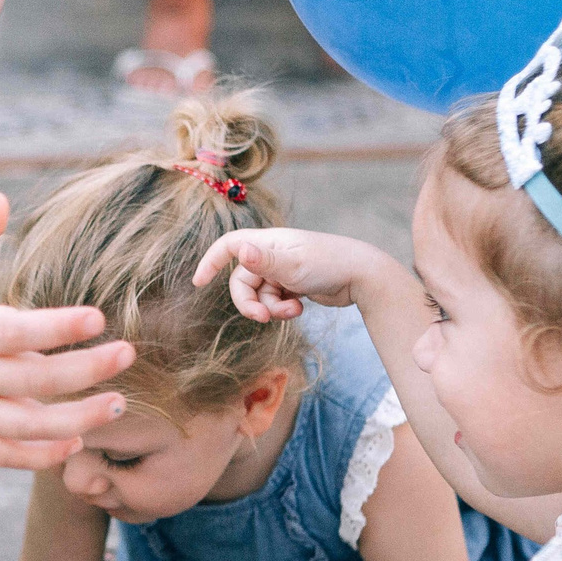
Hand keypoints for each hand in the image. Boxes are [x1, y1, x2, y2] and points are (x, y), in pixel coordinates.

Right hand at [0, 195, 134, 469]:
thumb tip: (1, 200)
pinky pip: (5, 456)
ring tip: (118, 405)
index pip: (11, 332)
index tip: (98, 317)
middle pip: (30, 380)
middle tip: (129, 354)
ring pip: (25, 427)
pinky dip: (40, 457)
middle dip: (85, 370)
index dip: (56, 327)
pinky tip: (76, 442)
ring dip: (77, 420)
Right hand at [192, 228, 396, 322]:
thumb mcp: (294, 266)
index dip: (211, 262)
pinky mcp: (294, 283)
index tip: (198, 283)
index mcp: (268, 242)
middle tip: (263, 318)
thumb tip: (239, 252)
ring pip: (260, 294)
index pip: (229, 246)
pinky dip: (282, 308)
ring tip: (292, 311)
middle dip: (249, 302)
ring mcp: (283, 269)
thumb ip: (264, 261)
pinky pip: (275, 300)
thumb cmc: (330, 264)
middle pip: (243, 280)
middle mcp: (272, 253)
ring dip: (271, 308)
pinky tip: (300, 309)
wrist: (363, 275)